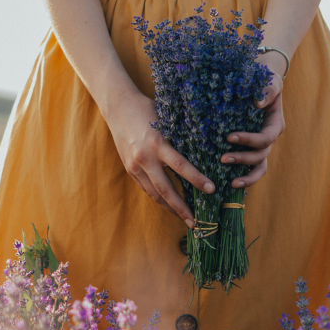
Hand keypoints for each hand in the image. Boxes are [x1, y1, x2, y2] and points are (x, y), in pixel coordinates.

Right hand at [104, 90, 214, 227]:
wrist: (118, 107)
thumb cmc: (147, 109)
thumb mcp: (167, 121)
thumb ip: (180, 138)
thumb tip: (203, 151)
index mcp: (157, 143)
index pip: (181, 166)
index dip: (197, 179)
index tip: (212, 190)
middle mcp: (145, 158)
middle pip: (166, 189)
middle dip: (181, 208)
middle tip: (196, 222)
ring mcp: (135, 166)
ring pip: (154, 194)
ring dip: (170, 208)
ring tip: (185, 218)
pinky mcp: (130, 169)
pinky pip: (147, 188)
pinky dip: (159, 198)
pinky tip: (170, 204)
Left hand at [221, 59, 285, 188]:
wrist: (257, 83)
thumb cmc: (264, 80)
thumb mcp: (270, 81)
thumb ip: (267, 90)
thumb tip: (257, 102)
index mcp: (275, 125)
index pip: (265, 138)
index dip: (249, 140)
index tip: (229, 137)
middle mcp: (269, 138)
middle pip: (260, 156)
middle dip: (242, 159)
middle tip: (222, 159)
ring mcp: (260, 147)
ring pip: (258, 167)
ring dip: (245, 175)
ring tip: (230, 183)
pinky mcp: (250, 150)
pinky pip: (251, 169)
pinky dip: (244, 177)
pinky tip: (229, 184)